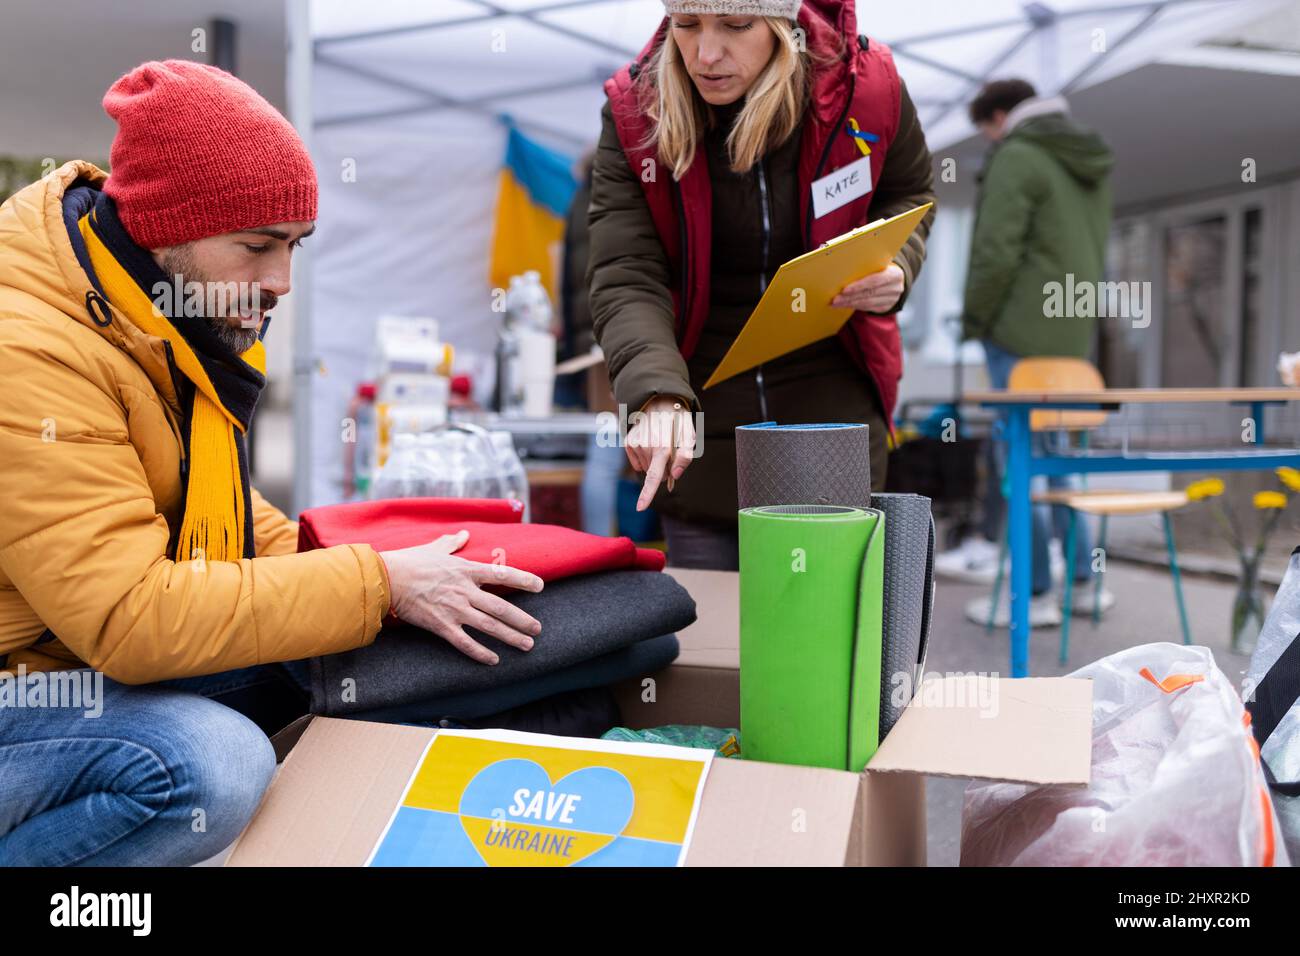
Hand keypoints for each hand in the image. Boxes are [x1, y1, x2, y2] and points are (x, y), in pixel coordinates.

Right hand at [379, 530, 543, 664]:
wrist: (387, 578)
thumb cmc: (410, 561)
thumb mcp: (435, 548)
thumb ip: (453, 543)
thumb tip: (464, 534)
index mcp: (466, 570)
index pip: (501, 574)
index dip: (523, 579)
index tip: (540, 586)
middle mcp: (464, 590)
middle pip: (500, 606)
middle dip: (522, 619)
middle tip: (537, 629)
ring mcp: (454, 609)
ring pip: (488, 625)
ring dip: (510, 636)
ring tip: (527, 645)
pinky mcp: (441, 625)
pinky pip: (465, 642)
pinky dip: (480, 652)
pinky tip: (494, 660)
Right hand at [626, 395, 695, 510]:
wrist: (659, 400)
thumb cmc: (678, 421)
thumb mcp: (689, 436)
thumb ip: (685, 456)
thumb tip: (675, 475)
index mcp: (663, 447)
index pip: (654, 476)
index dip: (647, 494)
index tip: (640, 508)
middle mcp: (646, 446)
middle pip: (656, 474)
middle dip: (665, 469)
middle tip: (671, 451)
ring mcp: (635, 444)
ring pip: (647, 468)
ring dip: (655, 462)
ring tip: (660, 442)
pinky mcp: (628, 442)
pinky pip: (637, 462)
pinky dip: (645, 458)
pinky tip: (650, 444)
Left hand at [832, 263, 904, 312]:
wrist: (895, 280)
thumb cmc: (882, 268)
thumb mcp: (880, 264)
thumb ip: (867, 266)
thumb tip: (844, 268)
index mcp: (895, 274)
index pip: (875, 280)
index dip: (859, 285)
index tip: (844, 290)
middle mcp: (895, 288)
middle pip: (869, 293)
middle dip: (850, 297)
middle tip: (835, 299)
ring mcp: (891, 299)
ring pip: (866, 302)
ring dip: (849, 303)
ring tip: (836, 303)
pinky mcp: (885, 307)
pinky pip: (867, 307)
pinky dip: (854, 306)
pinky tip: (844, 304)